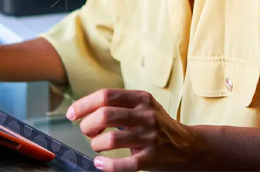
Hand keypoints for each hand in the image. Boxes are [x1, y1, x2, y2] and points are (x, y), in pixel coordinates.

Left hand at [66, 89, 196, 170]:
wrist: (188, 146)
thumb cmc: (157, 125)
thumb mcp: (143, 107)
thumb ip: (119, 105)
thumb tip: (85, 109)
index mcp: (141, 98)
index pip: (105, 95)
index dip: (84, 104)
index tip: (72, 114)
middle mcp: (146, 114)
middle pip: (105, 115)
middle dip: (88, 125)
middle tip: (87, 132)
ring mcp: (150, 136)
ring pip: (111, 139)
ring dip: (96, 144)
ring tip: (97, 146)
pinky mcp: (152, 157)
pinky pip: (124, 163)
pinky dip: (107, 165)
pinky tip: (100, 163)